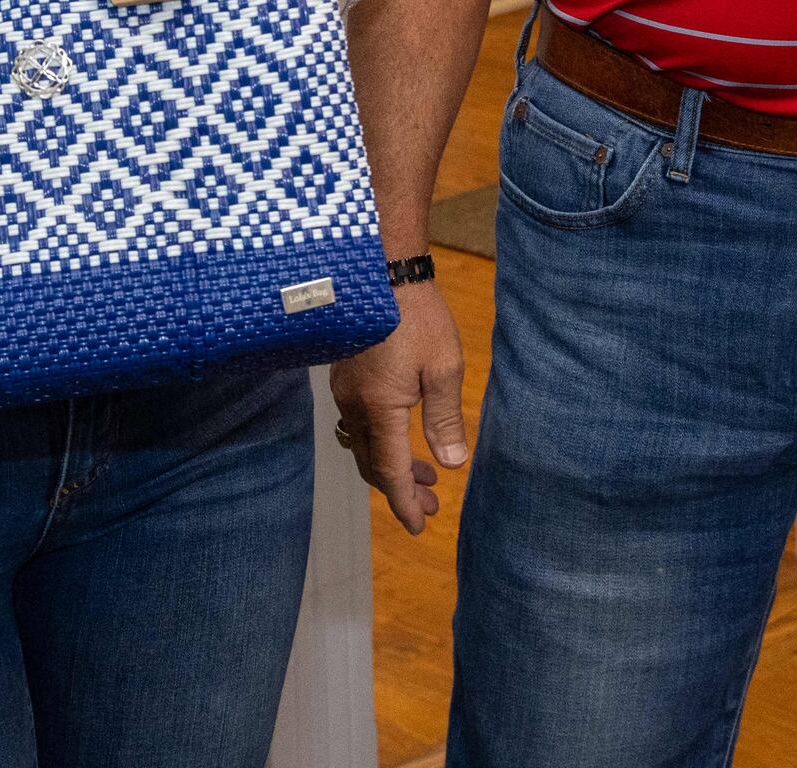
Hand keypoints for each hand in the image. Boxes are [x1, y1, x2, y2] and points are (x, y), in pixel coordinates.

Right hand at [329, 277, 469, 533]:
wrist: (380, 269)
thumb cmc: (417, 316)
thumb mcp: (443, 368)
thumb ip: (446, 420)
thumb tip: (452, 464)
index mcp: (380, 410)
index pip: (390, 474)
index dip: (405, 505)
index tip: (420, 526)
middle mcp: (354, 406)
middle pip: (372, 466)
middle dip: (400, 490)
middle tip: (431, 504)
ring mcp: (344, 391)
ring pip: (363, 445)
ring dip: (390, 465)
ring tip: (424, 474)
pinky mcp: (343, 375)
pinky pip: (358, 424)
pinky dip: (380, 440)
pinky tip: (401, 434)